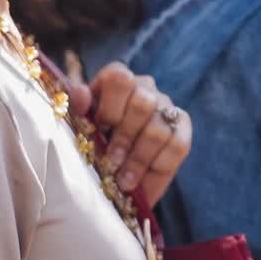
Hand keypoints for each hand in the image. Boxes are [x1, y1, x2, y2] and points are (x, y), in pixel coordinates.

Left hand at [69, 63, 192, 204]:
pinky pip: (178, 145)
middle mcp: (145, 88)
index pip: (120, 78)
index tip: (100, 131)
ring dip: (139, 159)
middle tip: (112, 162)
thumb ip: (77, 109)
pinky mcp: (182, 129)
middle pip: (143, 101)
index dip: (110, 107)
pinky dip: (158, 165)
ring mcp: (166, 107)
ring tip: (124, 181)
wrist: (113, 174)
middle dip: (125, 137)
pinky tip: (142, 182)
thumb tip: (80, 94)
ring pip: (159, 128)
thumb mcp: (79, 127)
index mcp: (117, 81)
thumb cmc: (93, 144)